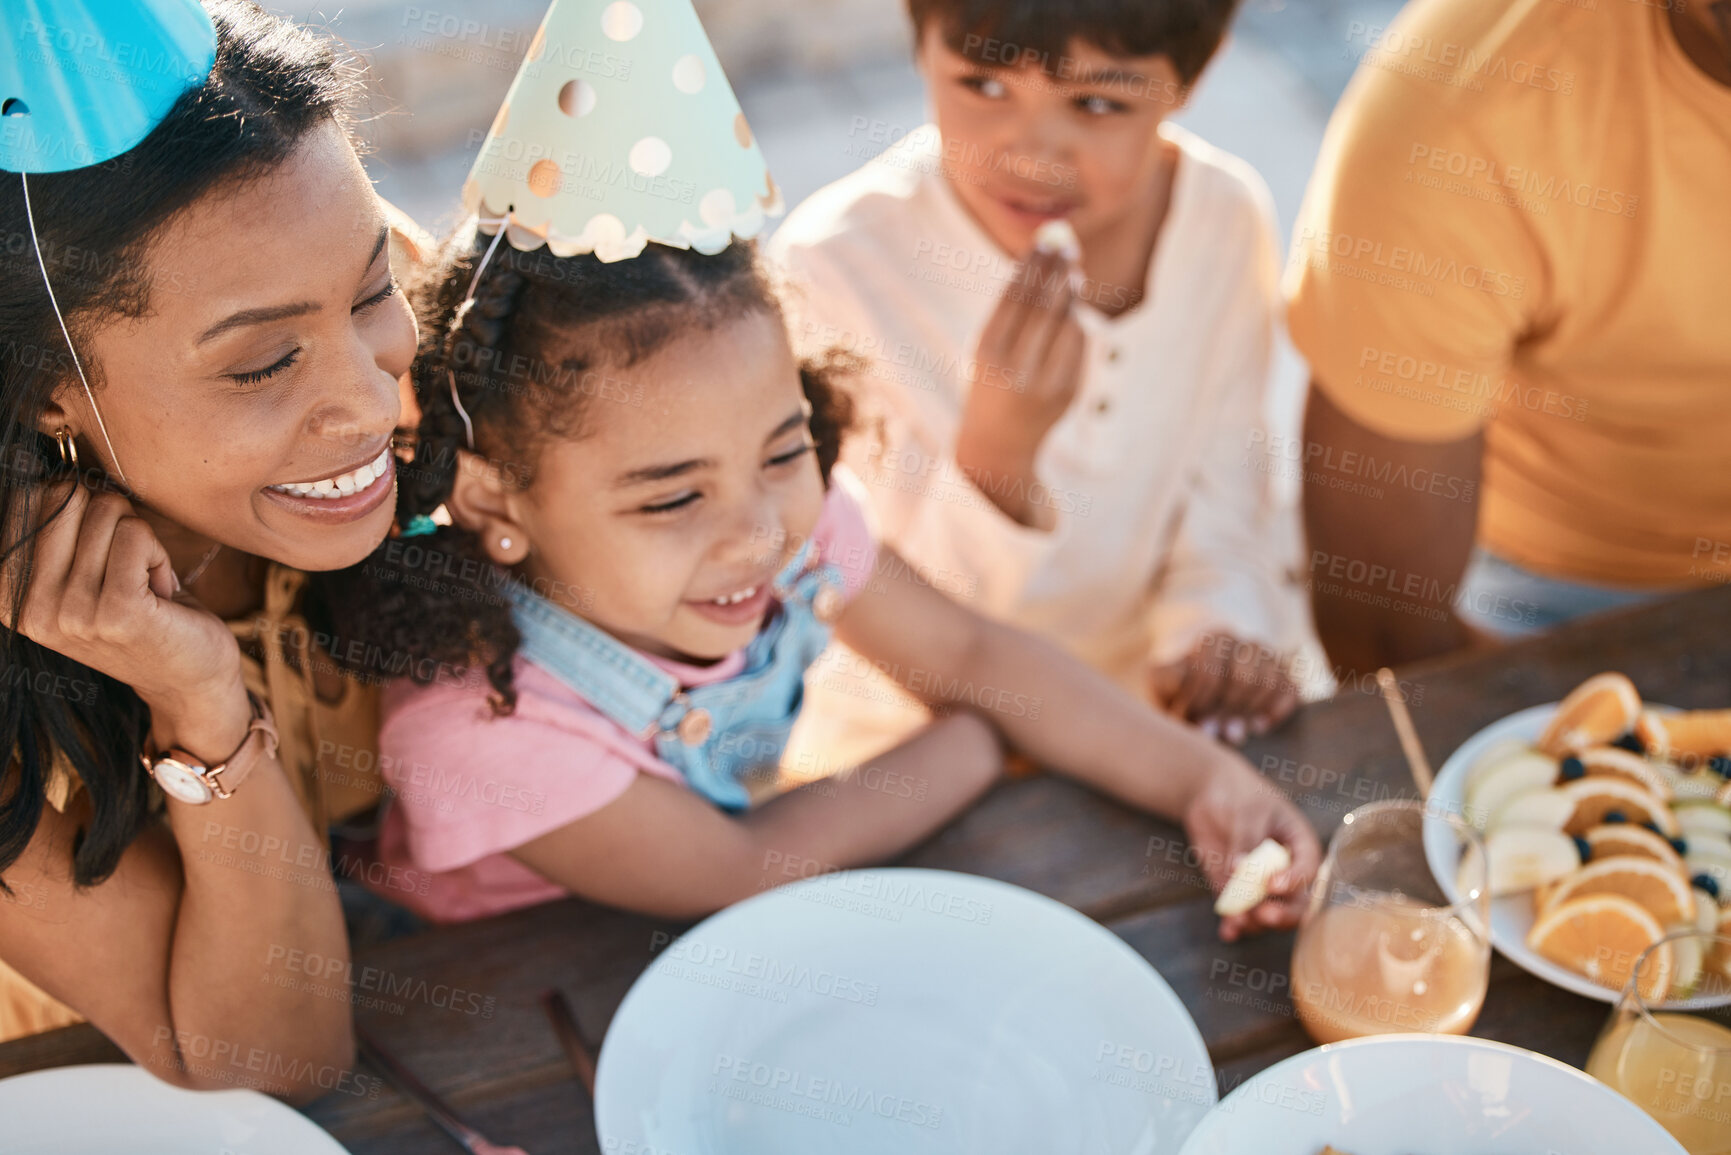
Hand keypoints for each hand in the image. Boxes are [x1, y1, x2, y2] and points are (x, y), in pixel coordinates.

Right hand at [3, 480, 244, 746]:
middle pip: (67, 497)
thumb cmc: (139, 611)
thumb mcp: (78, 574)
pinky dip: (158, 554)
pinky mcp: (117, 612)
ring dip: (139, 542)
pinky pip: (137, 534)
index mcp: (8, 594)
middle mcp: (31, 607)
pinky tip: (160, 592)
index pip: (24, 500)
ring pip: (107, 512)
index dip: (74, 507)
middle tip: (126, 569)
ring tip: (143, 586)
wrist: (188, 679)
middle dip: (111, 520)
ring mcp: (70, 613)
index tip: (94, 553)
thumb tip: (55, 475)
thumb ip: (56, 531)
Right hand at [953, 249, 1085, 525]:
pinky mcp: (1067, 391)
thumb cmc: (991, 384)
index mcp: (987, 352)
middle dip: (1056, 270)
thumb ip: (1014, 312)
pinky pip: (1077, 346)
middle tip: (1066, 244)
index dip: (1032, 264)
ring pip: (1066, 323)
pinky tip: (1072, 308)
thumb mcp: (989, 349)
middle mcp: (1014, 367)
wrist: (998, 444)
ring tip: (1071, 271)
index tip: (1045, 240)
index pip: (1015, 297)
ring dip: (1070, 293)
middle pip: (1042, 305)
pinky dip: (1076, 322)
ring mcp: (1044, 381)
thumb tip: (1054, 263)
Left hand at [1150, 634, 1299, 744]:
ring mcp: (1270, 659)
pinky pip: (1291, 689)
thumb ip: (1164, 679)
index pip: (1211, 671)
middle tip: (1211, 732)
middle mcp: (1245, 644)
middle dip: (1226, 710)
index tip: (1186, 719)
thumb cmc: (1179, 682)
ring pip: (1270, 682)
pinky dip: (1278, 709)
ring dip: (1250, 712)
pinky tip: (1259, 726)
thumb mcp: (1161, 678)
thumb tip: (1181, 684)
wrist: (1203, 673)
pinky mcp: (1286, 676)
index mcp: (1213, 639)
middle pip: (1244, 678)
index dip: (1199, 700)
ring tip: (1233, 734)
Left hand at [1183, 765, 1321, 941]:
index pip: (1308, 869)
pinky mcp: (1238, 892)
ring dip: (1256, 923)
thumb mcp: (1246, 812)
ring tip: (1238, 920)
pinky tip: (1228, 932)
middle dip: (1282, 913)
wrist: (1210, 794)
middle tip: (1263, 914)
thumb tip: (1239, 870)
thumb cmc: (1239, 795)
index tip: (1273, 884)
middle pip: (1295, 903)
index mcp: (1300, 846)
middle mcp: (1286, 871)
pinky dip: (1234, 924)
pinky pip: (1240, 913)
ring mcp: (1261, 885)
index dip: (1294, 880)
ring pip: (1268, 913)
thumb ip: (1245, 841)